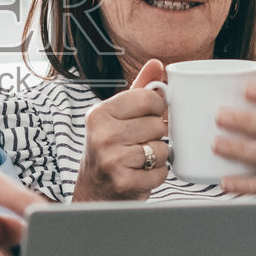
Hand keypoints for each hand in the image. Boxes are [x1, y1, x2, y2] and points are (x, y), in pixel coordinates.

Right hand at [72, 59, 170, 201]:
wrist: (94, 192)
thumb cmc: (110, 149)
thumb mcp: (117, 116)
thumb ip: (138, 89)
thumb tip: (157, 63)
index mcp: (99, 113)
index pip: (148, 99)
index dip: (157, 108)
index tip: (148, 117)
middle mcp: (101, 135)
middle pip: (157, 125)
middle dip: (155, 136)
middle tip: (138, 143)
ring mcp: (111, 160)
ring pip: (162, 149)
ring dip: (157, 157)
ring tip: (139, 160)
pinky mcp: (123, 182)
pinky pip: (160, 173)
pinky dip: (156, 175)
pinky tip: (140, 174)